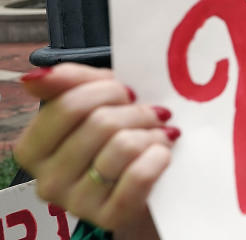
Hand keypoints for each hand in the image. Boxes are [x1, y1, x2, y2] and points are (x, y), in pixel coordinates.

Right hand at [13, 63, 175, 233]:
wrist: (143, 184)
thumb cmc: (117, 136)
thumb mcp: (96, 102)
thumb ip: (70, 83)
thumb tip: (34, 77)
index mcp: (33, 148)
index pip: (69, 105)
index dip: (108, 90)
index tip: (126, 92)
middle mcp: (47, 180)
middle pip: (101, 123)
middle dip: (136, 111)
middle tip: (151, 112)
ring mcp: (77, 202)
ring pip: (123, 146)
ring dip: (152, 133)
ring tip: (159, 134)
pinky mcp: (110, 216)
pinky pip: (139, 175)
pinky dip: (158, 157)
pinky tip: (163, 153)